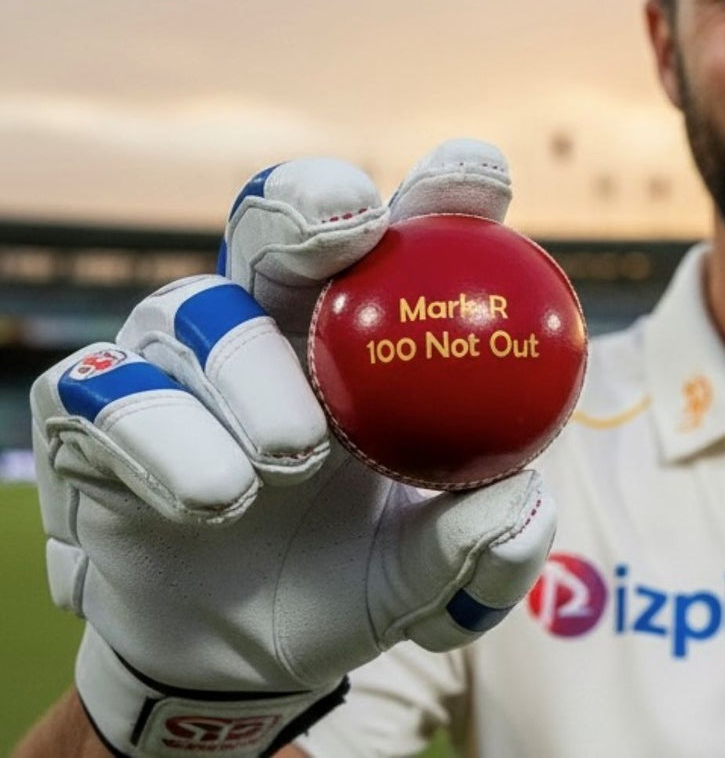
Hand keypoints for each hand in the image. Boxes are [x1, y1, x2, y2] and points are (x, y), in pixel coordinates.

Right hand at [30, 139, 556, 757]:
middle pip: (274, 221)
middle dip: (310, 201)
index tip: (481, 182)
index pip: (403, 241)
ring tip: (295, 452)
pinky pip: (105, 394)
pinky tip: (214, 495)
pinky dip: (161, 438)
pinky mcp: (96, 411)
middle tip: (354, 226)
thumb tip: (519, 505)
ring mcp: (178, 361)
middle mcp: (269, 325)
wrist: (232, 651)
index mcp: (363, 339)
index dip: (440, 194)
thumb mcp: (420, 578)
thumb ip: (471, 551)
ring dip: (247, 368)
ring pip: (195, 308)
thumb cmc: (343, 579)